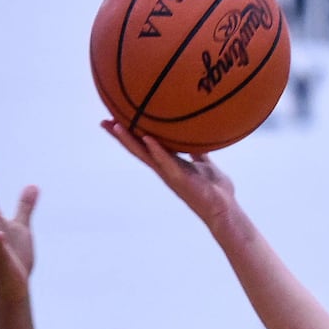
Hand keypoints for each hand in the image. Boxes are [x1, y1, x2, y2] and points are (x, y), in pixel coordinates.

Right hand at [102, 120, 236, 230]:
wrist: (225, 207)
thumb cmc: (215, 188)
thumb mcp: (204, 163)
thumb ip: (196, 151)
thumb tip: (195, 137)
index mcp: (169, 163)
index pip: (144, 146)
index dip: (130, 135)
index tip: (115, 121)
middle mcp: (165, 169)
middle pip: (137, 149)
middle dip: (120, 137)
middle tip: (104, 122)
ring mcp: (170, 175)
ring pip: (145, 155)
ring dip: (130, 141)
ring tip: (116, 127)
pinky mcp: (181, 180)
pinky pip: (167, 163)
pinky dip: (157, 151)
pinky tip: (147, 139)